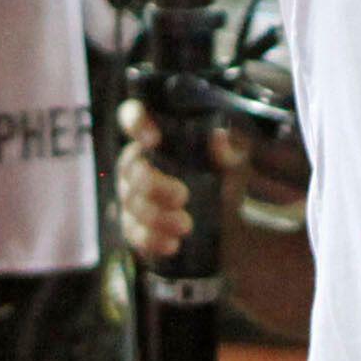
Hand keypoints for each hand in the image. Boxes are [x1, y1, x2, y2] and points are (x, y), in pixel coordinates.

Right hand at [116, 97, 245, 260]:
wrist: (224, 223)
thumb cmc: (221, 181)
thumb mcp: (231, 164)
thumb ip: (226, 151)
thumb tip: (219, 136)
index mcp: (158, 138)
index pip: (132, 116)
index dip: (135, 121)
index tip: (154, 139)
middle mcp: (137, 163)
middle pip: (129, 168)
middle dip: (153, 185)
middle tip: (183, 196)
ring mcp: (131, 195)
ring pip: (130, 203)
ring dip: (157, 216)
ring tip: (186, 225)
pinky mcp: (133, 225)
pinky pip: (133, 232)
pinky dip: (152, 240)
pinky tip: (173, 244)